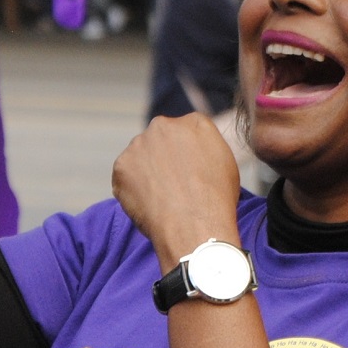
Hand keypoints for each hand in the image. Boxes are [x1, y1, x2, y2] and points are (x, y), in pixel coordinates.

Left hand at [113, 112, 241, 265]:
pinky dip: (132, 190)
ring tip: (161, 199)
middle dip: (162, 159)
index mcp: (194, 122)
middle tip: (171, 187)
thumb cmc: (216, 201)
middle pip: (159, 140)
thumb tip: (194, 152)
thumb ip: (206, 148)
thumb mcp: (225, 164)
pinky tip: (148, 204)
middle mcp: (164, 126)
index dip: (185, 156)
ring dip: (146, 173)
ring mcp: (139, 144)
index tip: (187, 174)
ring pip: (139, 157)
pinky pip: (125, 176)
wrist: (194, 225)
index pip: (185, 133)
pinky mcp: (122, 165)